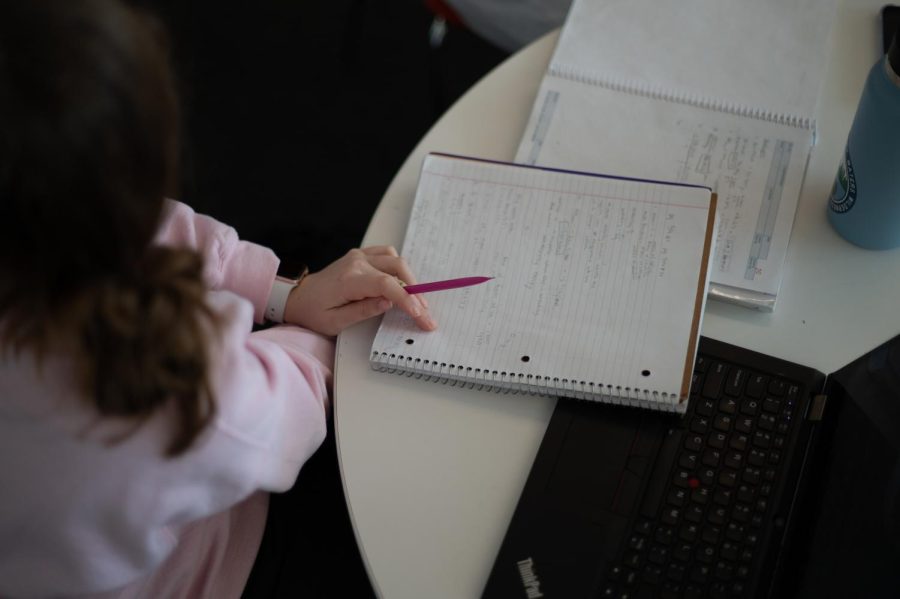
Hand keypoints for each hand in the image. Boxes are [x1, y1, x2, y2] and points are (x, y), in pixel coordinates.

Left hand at [282, 246, 436, 335]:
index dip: (406, 298)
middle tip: (424, 313)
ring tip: (415, 299)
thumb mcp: (334, 322)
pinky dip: (398, 267)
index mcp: (349, 280)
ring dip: (409, 278)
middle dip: (415, 291)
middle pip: (397, 268)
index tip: (419, 314)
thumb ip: (363, 311)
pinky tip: (402, 282)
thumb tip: (388, 302)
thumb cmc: (313, 312)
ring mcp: (358, 257)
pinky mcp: (360, 256)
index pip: (386, 285)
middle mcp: (356, 263)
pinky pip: (386, 254)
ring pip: (395, 259)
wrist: (297, 297)